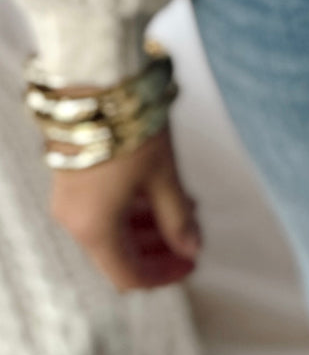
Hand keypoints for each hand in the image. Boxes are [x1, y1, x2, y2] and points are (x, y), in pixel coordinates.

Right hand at [49, 121, 201, 292]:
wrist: (94, 79)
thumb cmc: (130, 126)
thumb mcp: (163, 174)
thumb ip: (178, 217)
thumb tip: (193, 250)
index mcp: (95, 228)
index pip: (129, 275)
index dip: (164, 275)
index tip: (192, 262)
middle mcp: (75, 220)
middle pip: (119, 254)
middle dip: (159, 249)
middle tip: (192, 235)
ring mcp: (69, 198)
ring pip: (111, 229)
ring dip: (148, 226)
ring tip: (185, 206)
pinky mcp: (71, 175)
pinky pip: (101, 207)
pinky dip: (131, 207)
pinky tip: (160, 191)